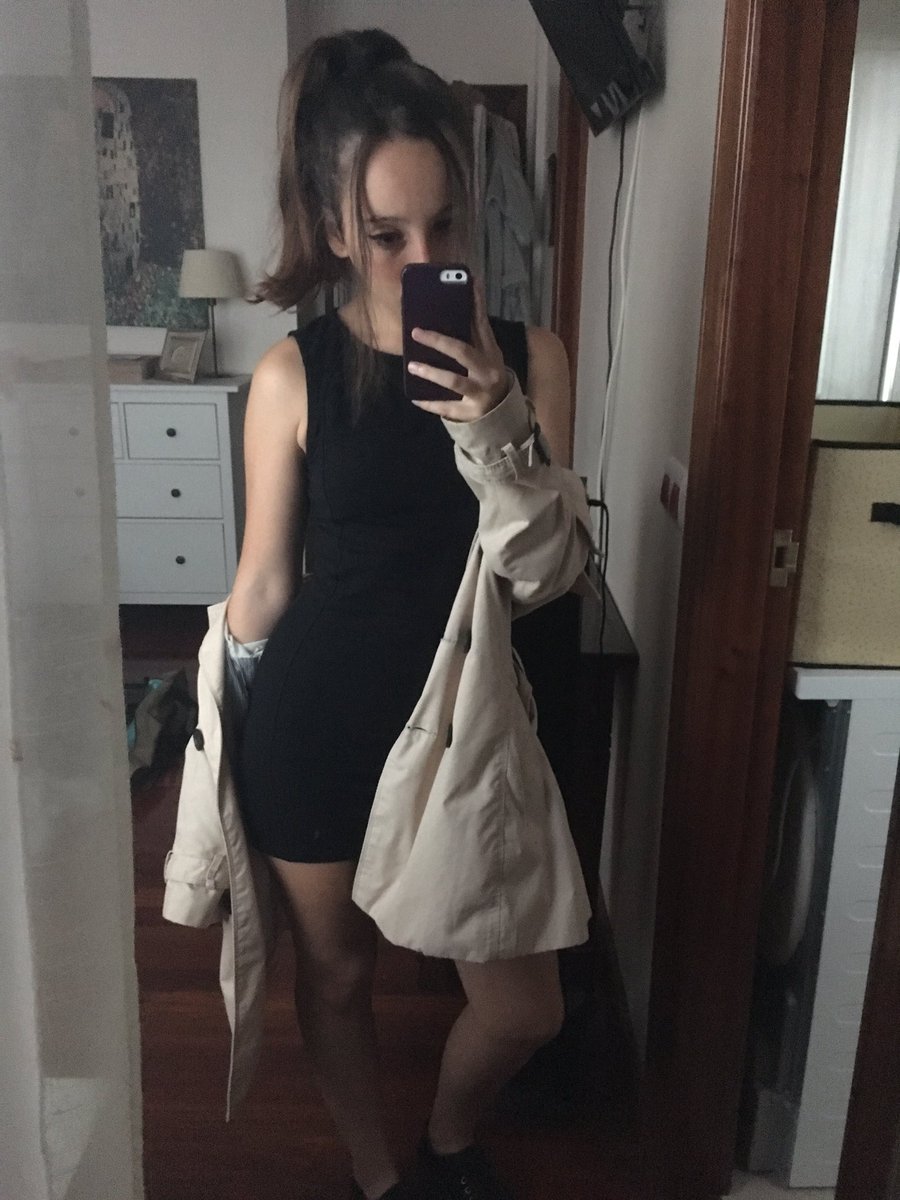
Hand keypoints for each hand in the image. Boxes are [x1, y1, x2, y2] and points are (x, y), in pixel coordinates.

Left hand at [407, 276, 508, 421]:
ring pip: (453, 381)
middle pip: (462, 352)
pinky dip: (430, 403)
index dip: (475, 305)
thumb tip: (454, 304)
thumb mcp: (486, 355)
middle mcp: (487, 372)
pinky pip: (447, 407)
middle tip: (416, 332)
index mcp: (491, 353)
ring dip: (431, 373)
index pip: (482, 325)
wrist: (501, 411)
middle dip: (438, 341)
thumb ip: (473, 335)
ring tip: (411, 366)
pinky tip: (415, 397)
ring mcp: (479, 393)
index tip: (466, 285)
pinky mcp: (469, 412)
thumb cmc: (486, 375)